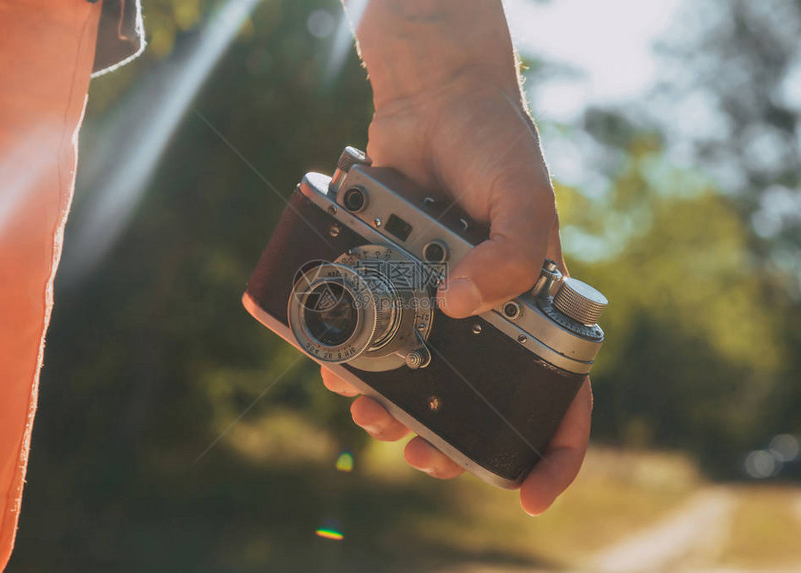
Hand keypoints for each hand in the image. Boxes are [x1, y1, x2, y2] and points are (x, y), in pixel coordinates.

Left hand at [327, 0, 592, 513]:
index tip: (532, 495)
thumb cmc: (493, 145)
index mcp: (534, 308)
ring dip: (392, 409)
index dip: (553, 450)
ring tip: (368, 412)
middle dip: (449, 441)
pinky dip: (353, 360)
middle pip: (477, 403)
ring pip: (418, 379)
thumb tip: (461, 308)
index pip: (562, 394)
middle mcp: (485, 315)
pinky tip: (335, 367)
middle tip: (419, 453)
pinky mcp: (390, 284)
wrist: (433, 104)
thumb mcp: (521, 193)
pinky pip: (372, 335)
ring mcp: (435, 303)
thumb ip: (512, 251)